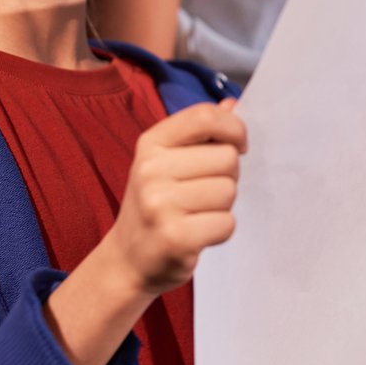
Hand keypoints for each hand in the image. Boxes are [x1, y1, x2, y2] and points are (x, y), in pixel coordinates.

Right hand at [109, 99, 246, 296]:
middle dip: (228, 176)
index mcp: (151, 143)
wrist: (127, 260)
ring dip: (223, 206)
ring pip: (229, 191)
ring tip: (198, 214)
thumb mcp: (168, 161)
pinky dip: (220, 231)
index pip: (205, 117)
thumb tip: (232, 105)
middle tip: (204, 193)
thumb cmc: (156, 204)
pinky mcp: (175, 237)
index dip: (234, 128)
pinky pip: (226, 223)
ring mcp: (160, 204)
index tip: (238, 145)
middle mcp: (150, 170)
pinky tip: (198, 234)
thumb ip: (201, 133)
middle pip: (227, 157)